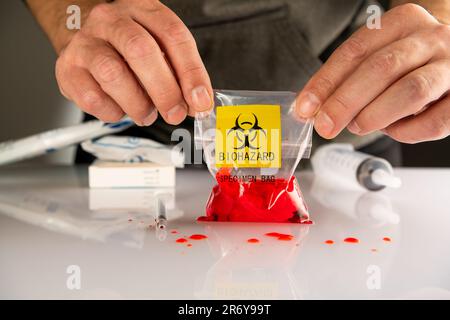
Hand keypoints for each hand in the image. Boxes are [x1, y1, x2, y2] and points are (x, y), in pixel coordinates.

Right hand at [55, 0, 211, 124]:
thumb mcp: (159, 50)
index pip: (173, 36)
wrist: (84, 40)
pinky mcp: (67, 68)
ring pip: (113, 74)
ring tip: (146, 113)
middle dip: (165, 91)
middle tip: (175, 113)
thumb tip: (198, 103)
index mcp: (142, 9)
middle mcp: (111, 20)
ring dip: (138, 104)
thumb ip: (180, 74)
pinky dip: (112, 111)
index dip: (191, 72)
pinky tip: (119, 108)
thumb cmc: (127, 47)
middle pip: (141, 51)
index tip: (200, 100)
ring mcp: (85, 42)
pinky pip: (92, 97)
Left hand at [296, 4, 449, 142]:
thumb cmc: (407, 61)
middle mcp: (431, 38)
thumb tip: (313, 109)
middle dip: (345, 102)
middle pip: (381, 68)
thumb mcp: (376, 56)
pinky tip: (393, 129)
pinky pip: (435, 121)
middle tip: (325, 125)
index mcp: (402, 22)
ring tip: (358, 125)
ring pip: (411, 91)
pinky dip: (407, 132)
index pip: (355, 50)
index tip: (306, 107)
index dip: (326, 81)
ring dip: (375, 115)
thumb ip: (347, 78)